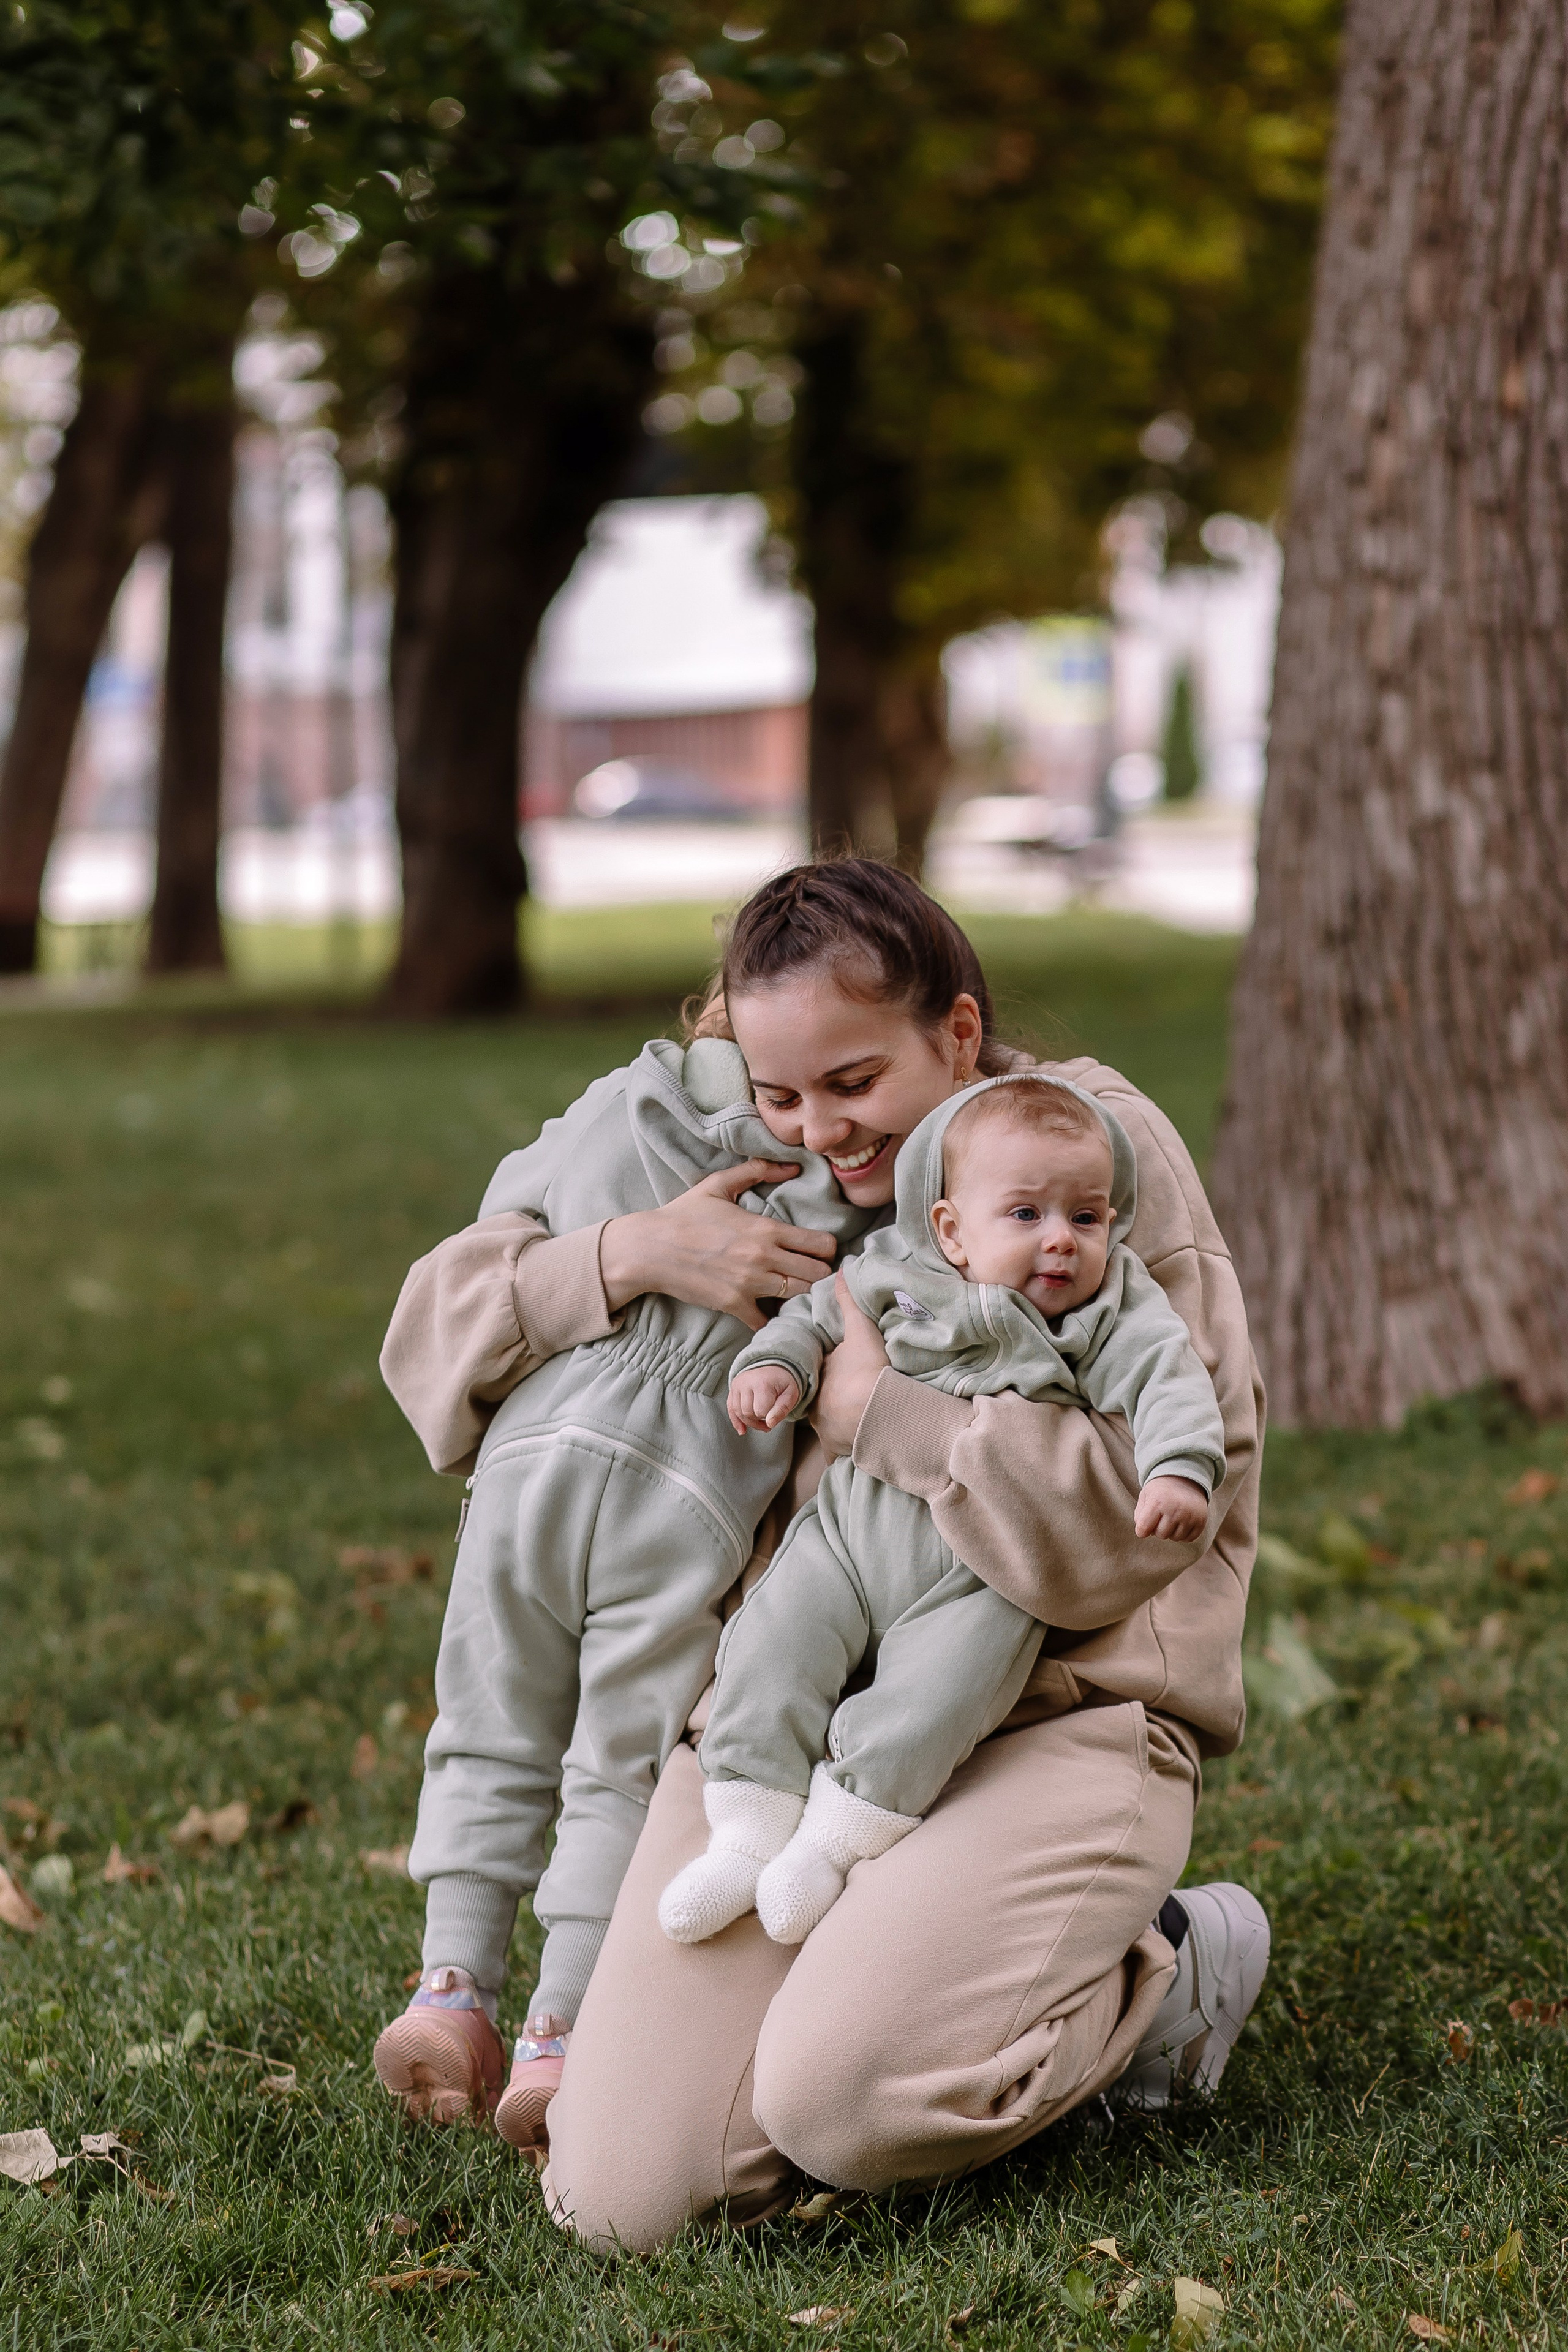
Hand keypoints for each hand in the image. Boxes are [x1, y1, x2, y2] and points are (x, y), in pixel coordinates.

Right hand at [599, 1162, 836, 1332]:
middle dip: (821, 1273)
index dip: (827, 1248)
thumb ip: (757, 1171)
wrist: (649, 1248)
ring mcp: (750, 1284)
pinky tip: (767, 1311)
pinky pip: (766, 1321)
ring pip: (800, 1296)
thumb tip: (792, 1167)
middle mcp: (764, 1257)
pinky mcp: (734, 1305)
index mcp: (766, 1229)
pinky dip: (770, 1319)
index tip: (819, 1250)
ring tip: (795, 1291)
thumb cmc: (683, 1215)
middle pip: (819, 1273)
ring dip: (801, 1295)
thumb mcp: (718, 1185)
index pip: (822, 1243)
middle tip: (811, 1273)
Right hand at [728, 1365, 801, 1434]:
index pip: (760, 1411)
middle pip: (747, 1413)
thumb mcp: (790, 1395)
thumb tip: (769, 1424)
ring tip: (761, 1421)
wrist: (775, 1368)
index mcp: (762, 1383)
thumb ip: (782, 1410)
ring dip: (749, 1422)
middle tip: (769, 1421)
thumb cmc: (783, 1383)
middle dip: (758, 1421)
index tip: (776, 1412)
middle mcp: (746, 1382)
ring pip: (738, 1413)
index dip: (769, 1416)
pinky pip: (730, 1408)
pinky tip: (742, 1430)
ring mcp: (737, 1385)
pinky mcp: (733, 1388)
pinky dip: (736, 1421)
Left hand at [811, 1272, 889, 1460]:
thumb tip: (839, 1270)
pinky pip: (835, 1452)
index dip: (836, 1372)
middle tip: (855, 1399)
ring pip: (827, 1426)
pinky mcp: (834, 1448)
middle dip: (834, 1401)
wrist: (878, 1410)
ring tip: (859, 1423)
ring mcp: (823, 1428)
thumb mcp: (860, 1330)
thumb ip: (849, 1302)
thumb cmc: (868, 1369)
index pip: (823, 1373)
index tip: (850, 1374)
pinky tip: (853, 1451)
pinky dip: (843, 1451)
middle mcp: (815, 1403)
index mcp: (820, 1375)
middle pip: (823, 1400)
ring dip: (839, 1425)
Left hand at [1134, 1475, 1208, 1541]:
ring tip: (1172, 1516)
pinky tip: (1182, 1521)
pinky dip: (1183, 1533)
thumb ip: (1139, 1516)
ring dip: (1171, 1531)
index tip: (1143, 1525)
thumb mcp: (1145, 1496)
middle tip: (1162, 1516)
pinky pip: (1188, 1539)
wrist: (1185, 1479)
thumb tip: (1143, 1533)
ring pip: (1175, 1538)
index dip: (1141, 1530)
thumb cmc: (1161, 1491)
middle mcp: (1175, 1508)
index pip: (1143, 1529)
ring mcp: (1190, 1515)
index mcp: (1157, 1501)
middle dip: (1158, 1528)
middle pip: (1160, 1535)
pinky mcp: (1201, 1521)